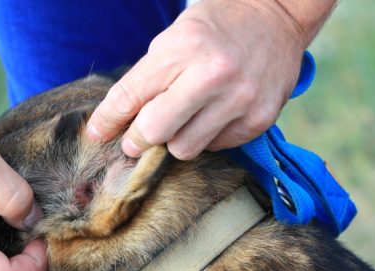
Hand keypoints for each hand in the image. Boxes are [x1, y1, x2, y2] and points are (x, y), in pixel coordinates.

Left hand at [85, 0, 310, 159]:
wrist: (277, 17)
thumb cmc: (217, 26)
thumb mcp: (175, 37)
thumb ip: (147, 77)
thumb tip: (116, 120)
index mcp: (184, 48)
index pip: (131, 96)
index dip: (107, 120)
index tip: (97, 133)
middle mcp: (213, 76)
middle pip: (154, 131)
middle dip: (137, 139)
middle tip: (135, 139)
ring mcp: (239, 100)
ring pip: (184, 149)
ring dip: (174, 140)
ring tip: (180, 124)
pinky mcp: (258, 120)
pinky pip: (215, 147)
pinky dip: (205, 138)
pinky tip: (211, 117)